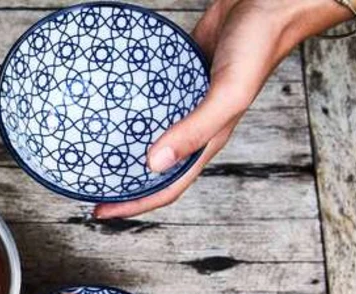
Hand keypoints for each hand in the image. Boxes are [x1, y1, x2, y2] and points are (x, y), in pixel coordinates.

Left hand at [94, 0, 354, 218]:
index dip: (134, 205)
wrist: (268, 2)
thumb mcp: (228, 93)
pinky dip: (127, 108)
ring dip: (121, 147)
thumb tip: (153, 164)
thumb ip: (194, 129)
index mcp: (207, 141)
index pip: (167, 187)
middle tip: (87, 185)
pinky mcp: (177, 76)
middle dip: (122, 183)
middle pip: (152, 168)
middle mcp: (193, 126)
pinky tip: (105, 104)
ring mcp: (184, 101)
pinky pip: (147, 100)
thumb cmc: (258, 46)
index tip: (100, 211)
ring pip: (147, 134)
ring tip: (89, 151)